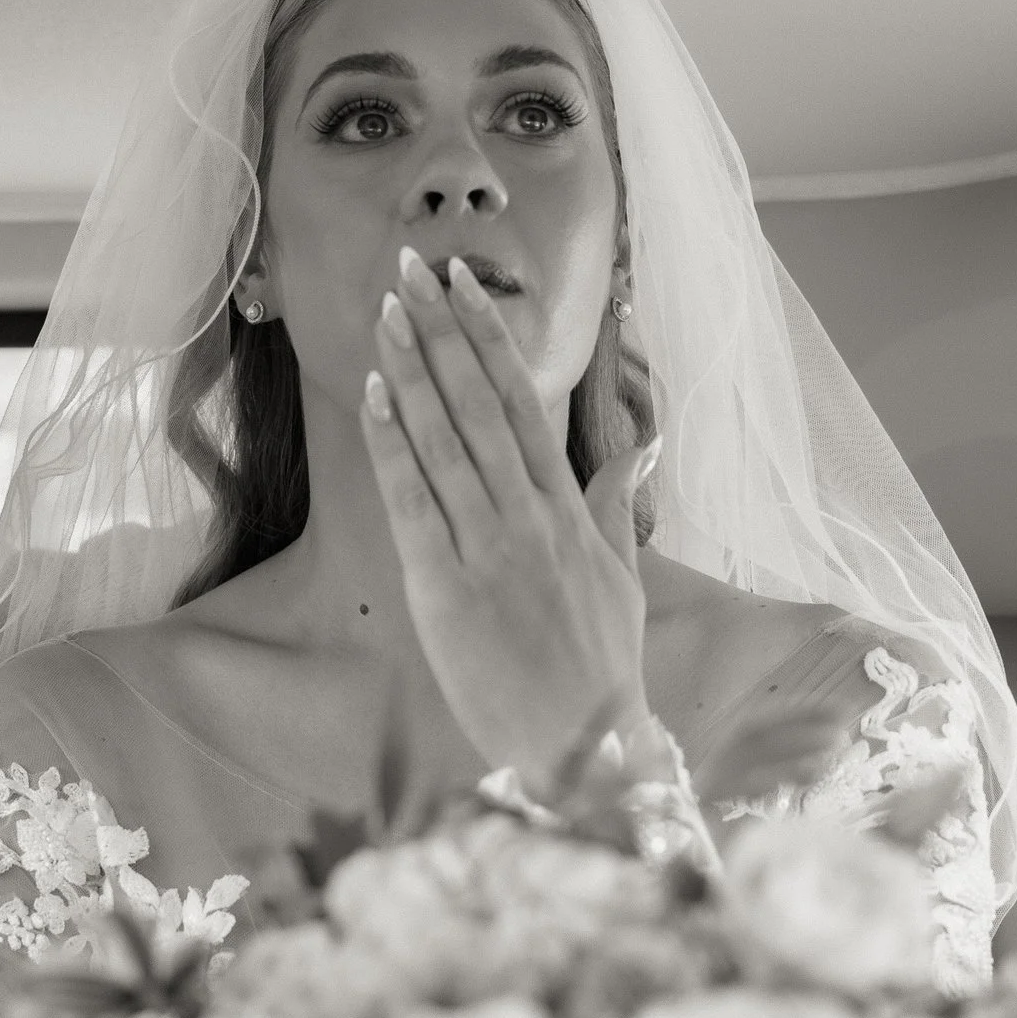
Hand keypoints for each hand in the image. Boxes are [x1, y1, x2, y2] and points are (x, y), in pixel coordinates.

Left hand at [361, 246, 657, 785]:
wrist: (585, 752)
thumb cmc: (599, 673)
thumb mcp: (622, 581)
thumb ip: (618, 506)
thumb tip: (640, 446)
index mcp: (570, 513)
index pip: (526, 404)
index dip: (491, 340)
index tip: (464, 287)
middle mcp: (530, 518)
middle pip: (482, 404)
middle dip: (444, 330)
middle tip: (413, 265)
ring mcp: (489, 549)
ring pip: (447, 439)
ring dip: (414, 368)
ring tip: (387, 309)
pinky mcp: (446, 587)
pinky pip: (415, 501)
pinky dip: (395, 444)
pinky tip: (376, 395)